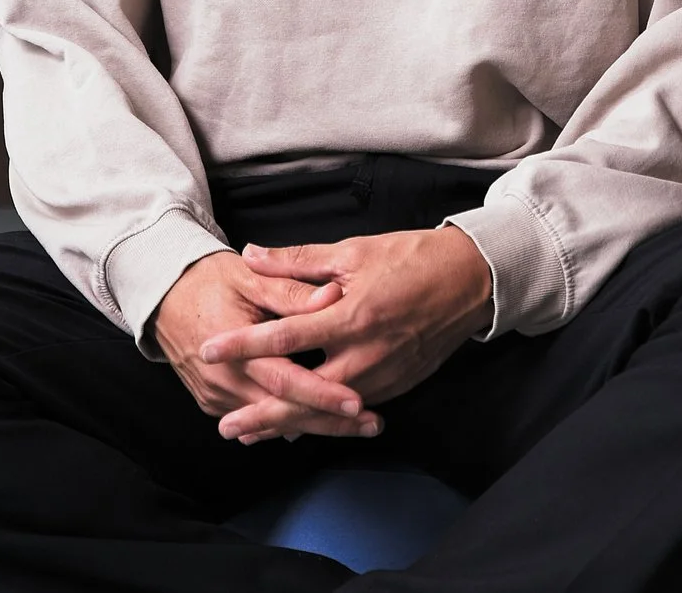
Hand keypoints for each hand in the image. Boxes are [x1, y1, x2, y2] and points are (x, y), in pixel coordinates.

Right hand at [149, 251, 381, 443]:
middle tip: (373, 424)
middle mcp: (225, 382)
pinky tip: (323, 424)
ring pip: (273, 421)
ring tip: (360, 426)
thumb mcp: (251, 277)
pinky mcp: (216, 402)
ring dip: (315, 425)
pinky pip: (258, 416)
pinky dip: (289, 421)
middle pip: (284, 412)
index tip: (358, 402)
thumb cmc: (211, 281)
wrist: (164, 295)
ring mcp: (218, 397)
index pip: (286, 380)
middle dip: (330, 422)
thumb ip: (292, 290)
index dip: (323, 394)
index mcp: (235, 349)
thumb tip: (333, 295)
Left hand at [194, 226, 494, 442]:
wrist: (472, 280)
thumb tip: (252, 253)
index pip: (285, 336)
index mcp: (352, 315)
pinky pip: (354, 408)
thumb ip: (298, 260)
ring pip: (328, 410)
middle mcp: (367, 353)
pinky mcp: (399, 384)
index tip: (209, 350)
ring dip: (290, 423)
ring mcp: (385, 374)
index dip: (243, 345)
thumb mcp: (353, 251)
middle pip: (304, 394)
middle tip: (226, 425)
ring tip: (254, 431)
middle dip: (262, 413)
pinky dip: (325, 418)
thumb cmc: (412, 258)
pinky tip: (302, 424)